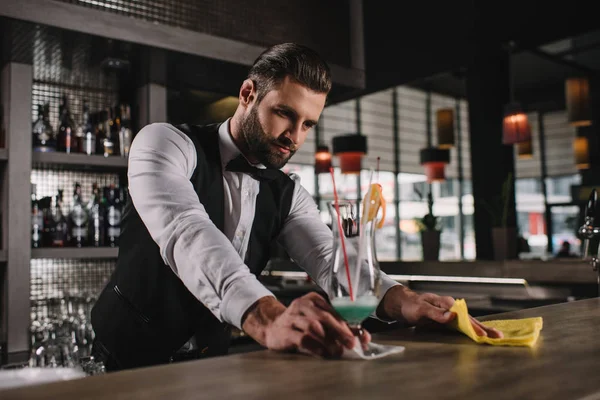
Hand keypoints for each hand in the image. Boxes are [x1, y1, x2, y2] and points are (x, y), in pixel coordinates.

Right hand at [242, 292, 365, 357]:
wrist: (272, 327)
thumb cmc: (300, 325)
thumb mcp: (319, 322)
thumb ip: (339, 327)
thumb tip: (363, 337)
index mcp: (314, 300)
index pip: (334, 310)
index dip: (349, 324)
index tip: (361, 337)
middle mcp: (302, 305)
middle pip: (324, 317)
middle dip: (340, 332)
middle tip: (351, 344)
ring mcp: (292, 318)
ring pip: (313, 327)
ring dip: (328, 340)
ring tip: (337, 351)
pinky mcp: (285, 331)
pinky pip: (302, 338)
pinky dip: (315, 347)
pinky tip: (323, 353)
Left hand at [377, 286, 502, 337]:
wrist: (403, 304)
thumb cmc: (411, 306)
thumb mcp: (421, 309)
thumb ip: (435, 313)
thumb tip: (452, 317)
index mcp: (446, 303)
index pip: (463, 316)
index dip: (473, 326)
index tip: (481, 335)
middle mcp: (450, 307)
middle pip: (470, 319)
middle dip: (484, 328)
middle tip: (498, 336)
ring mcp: (450, 313)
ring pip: (468, 322)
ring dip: (482, 329)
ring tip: (495, 336)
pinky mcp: (447, 319)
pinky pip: (462, 325)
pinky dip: (472, 329)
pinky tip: (480, 334)